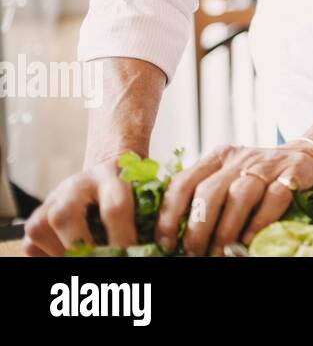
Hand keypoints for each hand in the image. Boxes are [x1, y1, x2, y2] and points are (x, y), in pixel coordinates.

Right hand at [22, 155, 140, 256]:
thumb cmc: (130, 190)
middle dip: (83, 246)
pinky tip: (73, 256)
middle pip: (65, 217)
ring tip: (88, 258)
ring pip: (43, 228)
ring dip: (65, 252)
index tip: (134, 254)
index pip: (114, 207)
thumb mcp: (143, 192)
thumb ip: (148, 215)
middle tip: (103, 260)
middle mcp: (76, 184)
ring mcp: (52, 199)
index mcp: (110, 174)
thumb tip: (158, 248)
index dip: (123, 237)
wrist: (104, 174)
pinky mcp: (35, 217)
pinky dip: (51, 256)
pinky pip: (33, 244)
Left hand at [154, 144, 312, 255]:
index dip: (169, 216)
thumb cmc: (261, 177)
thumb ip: (207, 194)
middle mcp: (240, 157)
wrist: (309, 157)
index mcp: (218, 158)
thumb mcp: (230, 177)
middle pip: (209, 192)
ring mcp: (268, 163)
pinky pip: (274, 197)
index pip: (183, 183)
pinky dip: (260, 223)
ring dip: (227, 230)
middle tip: (195, 253)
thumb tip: (175, 233)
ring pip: (240, 195)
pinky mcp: (294, 171)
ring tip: (221, 253)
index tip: (167, 244)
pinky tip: (250, 241)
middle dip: (198, 229)